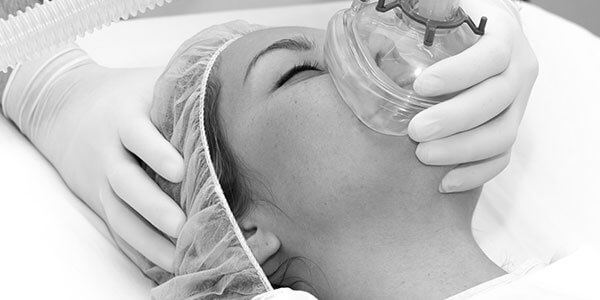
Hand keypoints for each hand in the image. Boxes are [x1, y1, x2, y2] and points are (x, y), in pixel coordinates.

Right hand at [38, 63, 184, 270]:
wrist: (63, 104)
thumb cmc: (125, 93)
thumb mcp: (149, 80)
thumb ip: (183, 85)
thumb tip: (237, 83)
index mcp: (124, 117)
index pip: (137, 135)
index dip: (156, 152)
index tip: (181, 170)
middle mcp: (108, 151)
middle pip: (126, 183)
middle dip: (152, 206)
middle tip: (181, 226)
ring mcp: (101, 179)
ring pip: (120, 214)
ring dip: (147, 240)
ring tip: (177, 260)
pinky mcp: (99, 200)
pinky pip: (116, 228)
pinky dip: (136, 249)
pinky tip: (160, 266)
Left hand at [408, 0, 537, 192]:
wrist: (486, 34)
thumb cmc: (455, 19)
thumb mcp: (442, 6)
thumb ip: (423, 9)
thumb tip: (379, 18)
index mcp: (503, 34)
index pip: (491, 56)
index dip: (459, 74)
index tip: (421, 87)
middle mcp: (519, 70)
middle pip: (497, 99)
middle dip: (455, 119)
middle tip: (416, 131)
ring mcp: (519, 103)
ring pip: (503, 134)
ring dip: (463, 150)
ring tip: (424, 156)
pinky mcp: (509, 127)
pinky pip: (501, 157)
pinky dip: (475, 174)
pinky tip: (444, 182)